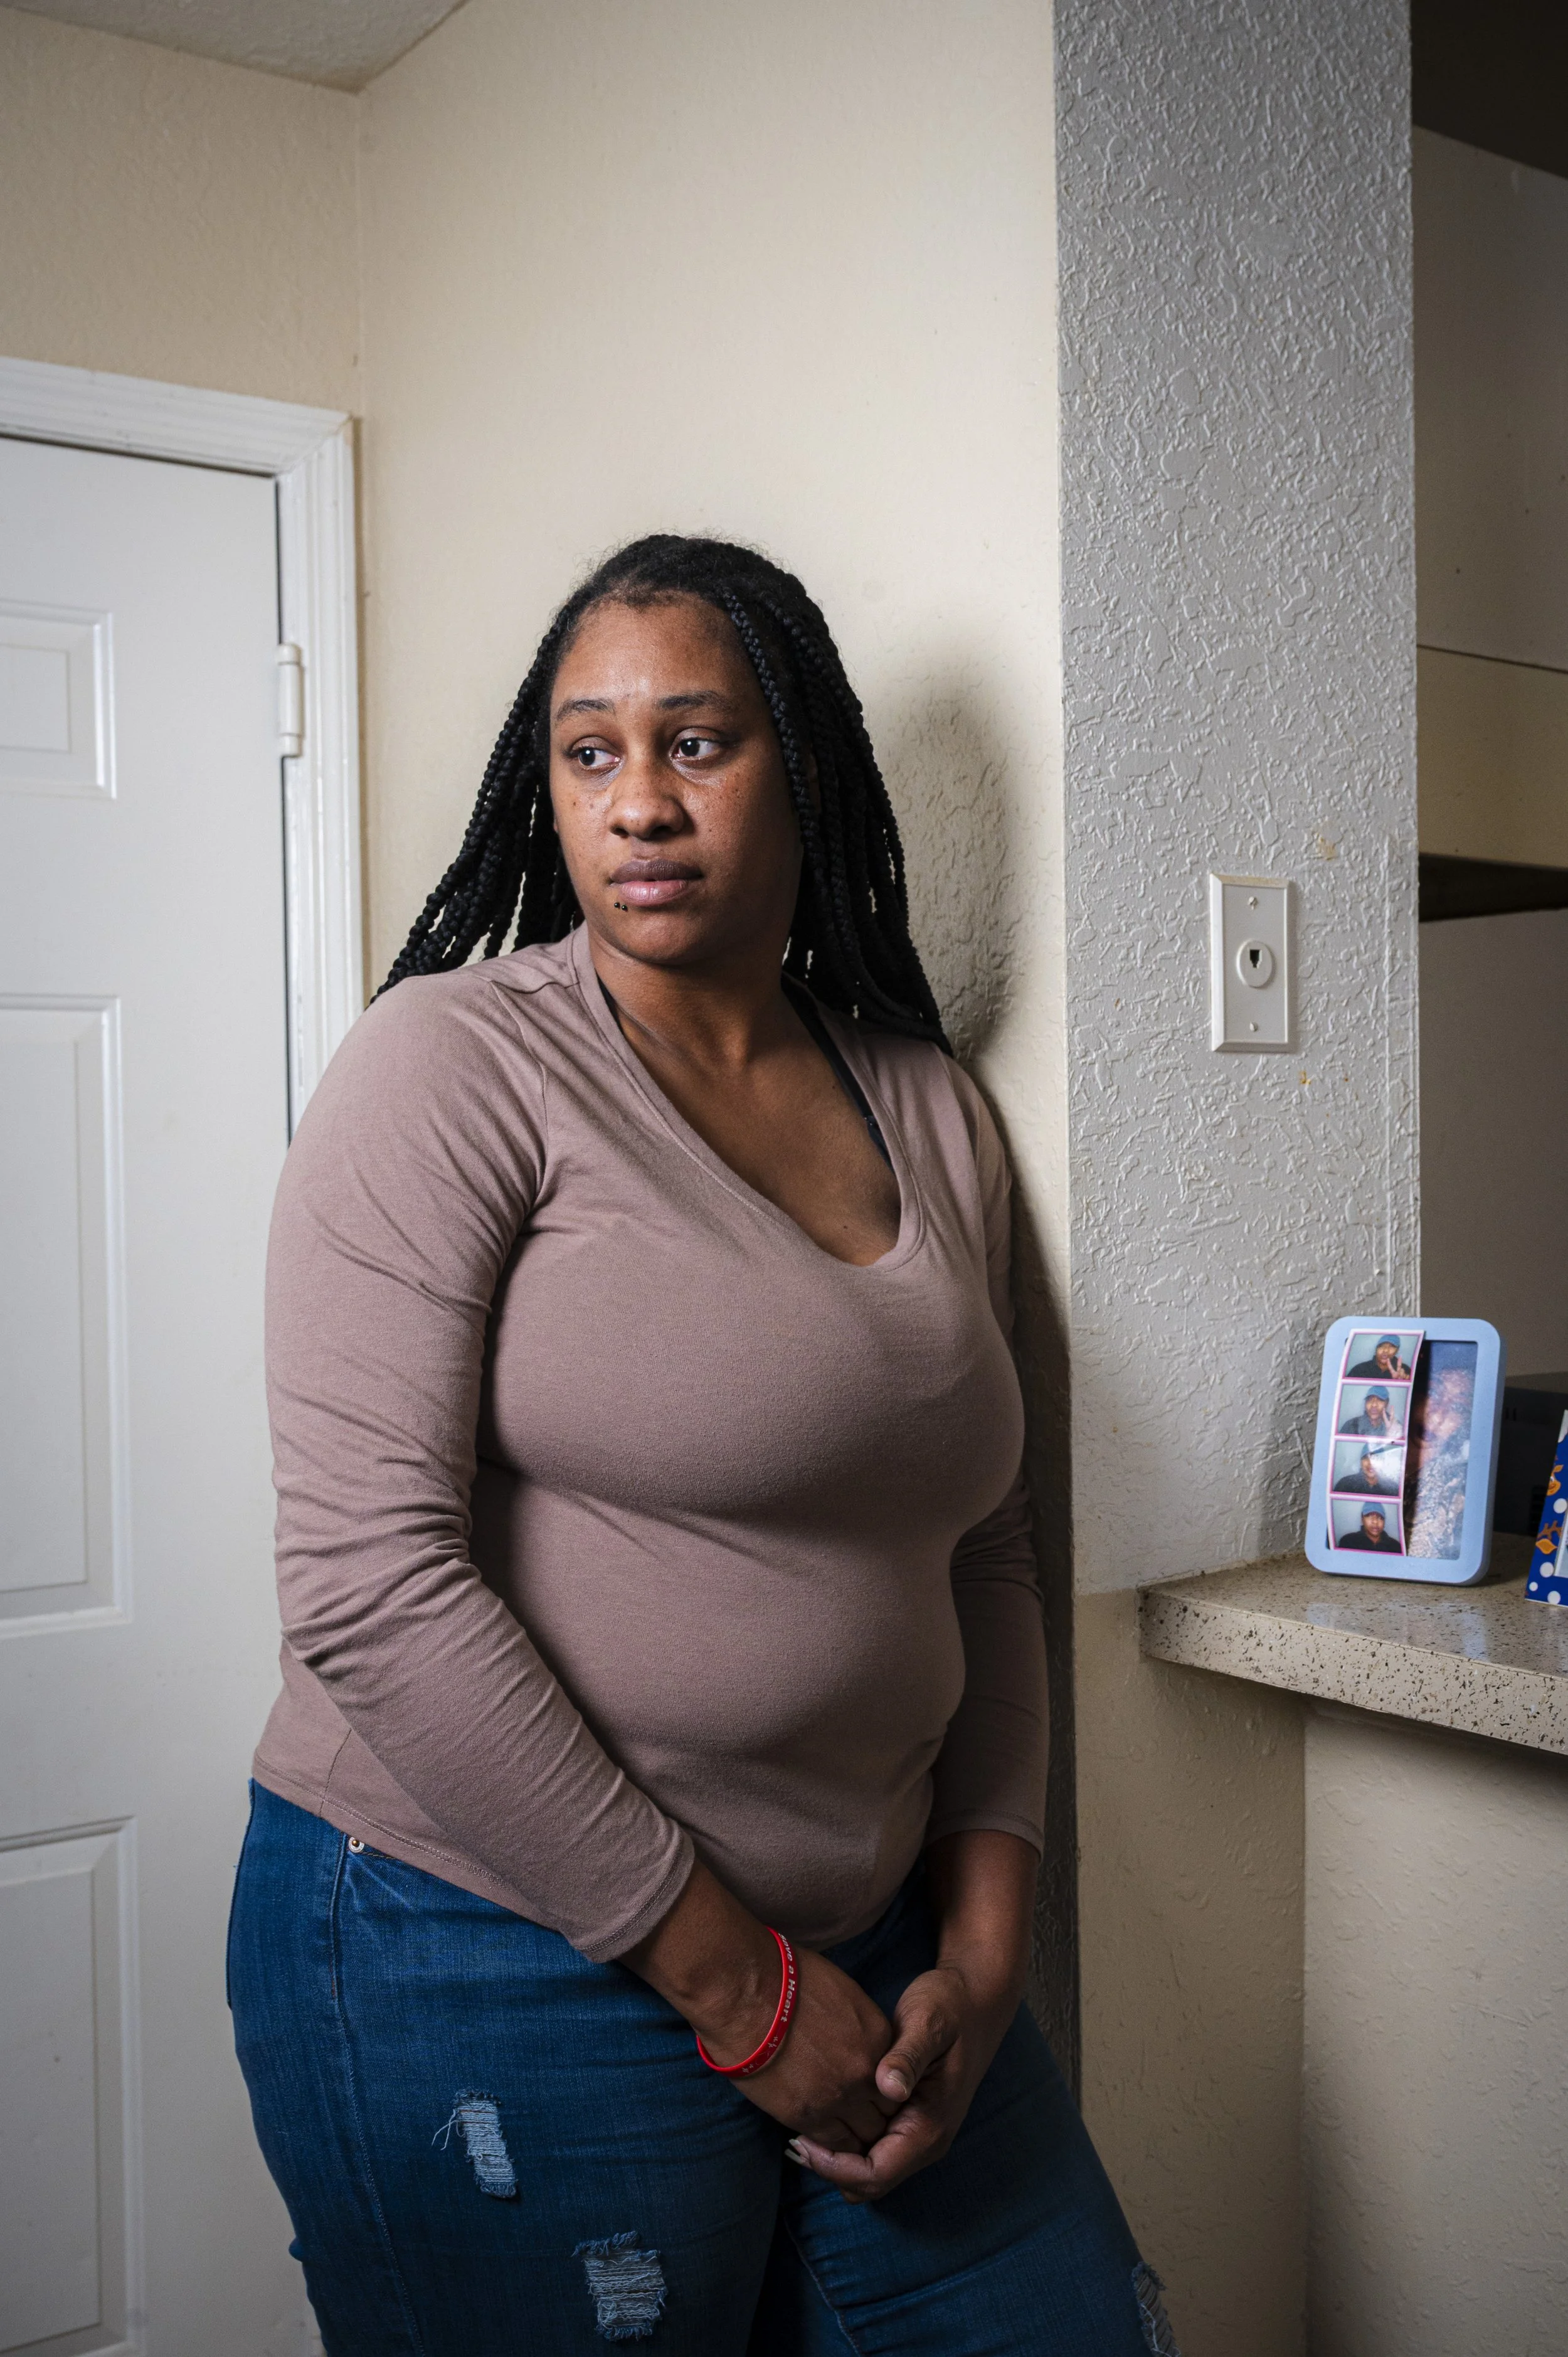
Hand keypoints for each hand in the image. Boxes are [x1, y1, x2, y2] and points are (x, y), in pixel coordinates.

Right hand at [619, 1860, 894, 2150]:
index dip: (884, 2089)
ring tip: (837, 2129)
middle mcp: (867, 2073)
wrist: (747, 1992)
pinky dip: (829, 2146)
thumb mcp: (840, 1992)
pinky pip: (832, 2145)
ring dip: (853, 2135)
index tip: (868, 2091)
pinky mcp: (807, 2115)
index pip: (897, 2081)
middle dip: (874, 2117)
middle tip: (855, 2116)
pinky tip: (819, 2139)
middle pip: (887, 2114)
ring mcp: (839, 2097)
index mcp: (878, 2038)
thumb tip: (853, 2041)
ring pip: (863, 2137)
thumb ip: (857, 2027)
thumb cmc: (786, 1978)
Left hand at [787, 1829, 1037, 2202]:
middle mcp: (927, 2141)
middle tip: (791, 2138)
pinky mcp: (910, 2121)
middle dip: (830, 2168)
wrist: (976, 1998)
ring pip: (870, 2171)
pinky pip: (874, 2151)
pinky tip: (823, 2117)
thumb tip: (889, 2088)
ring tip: (800, 2129)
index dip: (835, 2167)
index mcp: (931, 2127)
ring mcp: (919, 2134)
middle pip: (870, 2182)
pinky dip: (847, 2145)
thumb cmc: (950, 2006)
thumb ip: (908, 2057)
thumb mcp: (929, 2022)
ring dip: (836, 2159)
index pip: (876, 2174)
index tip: (801, 2140)